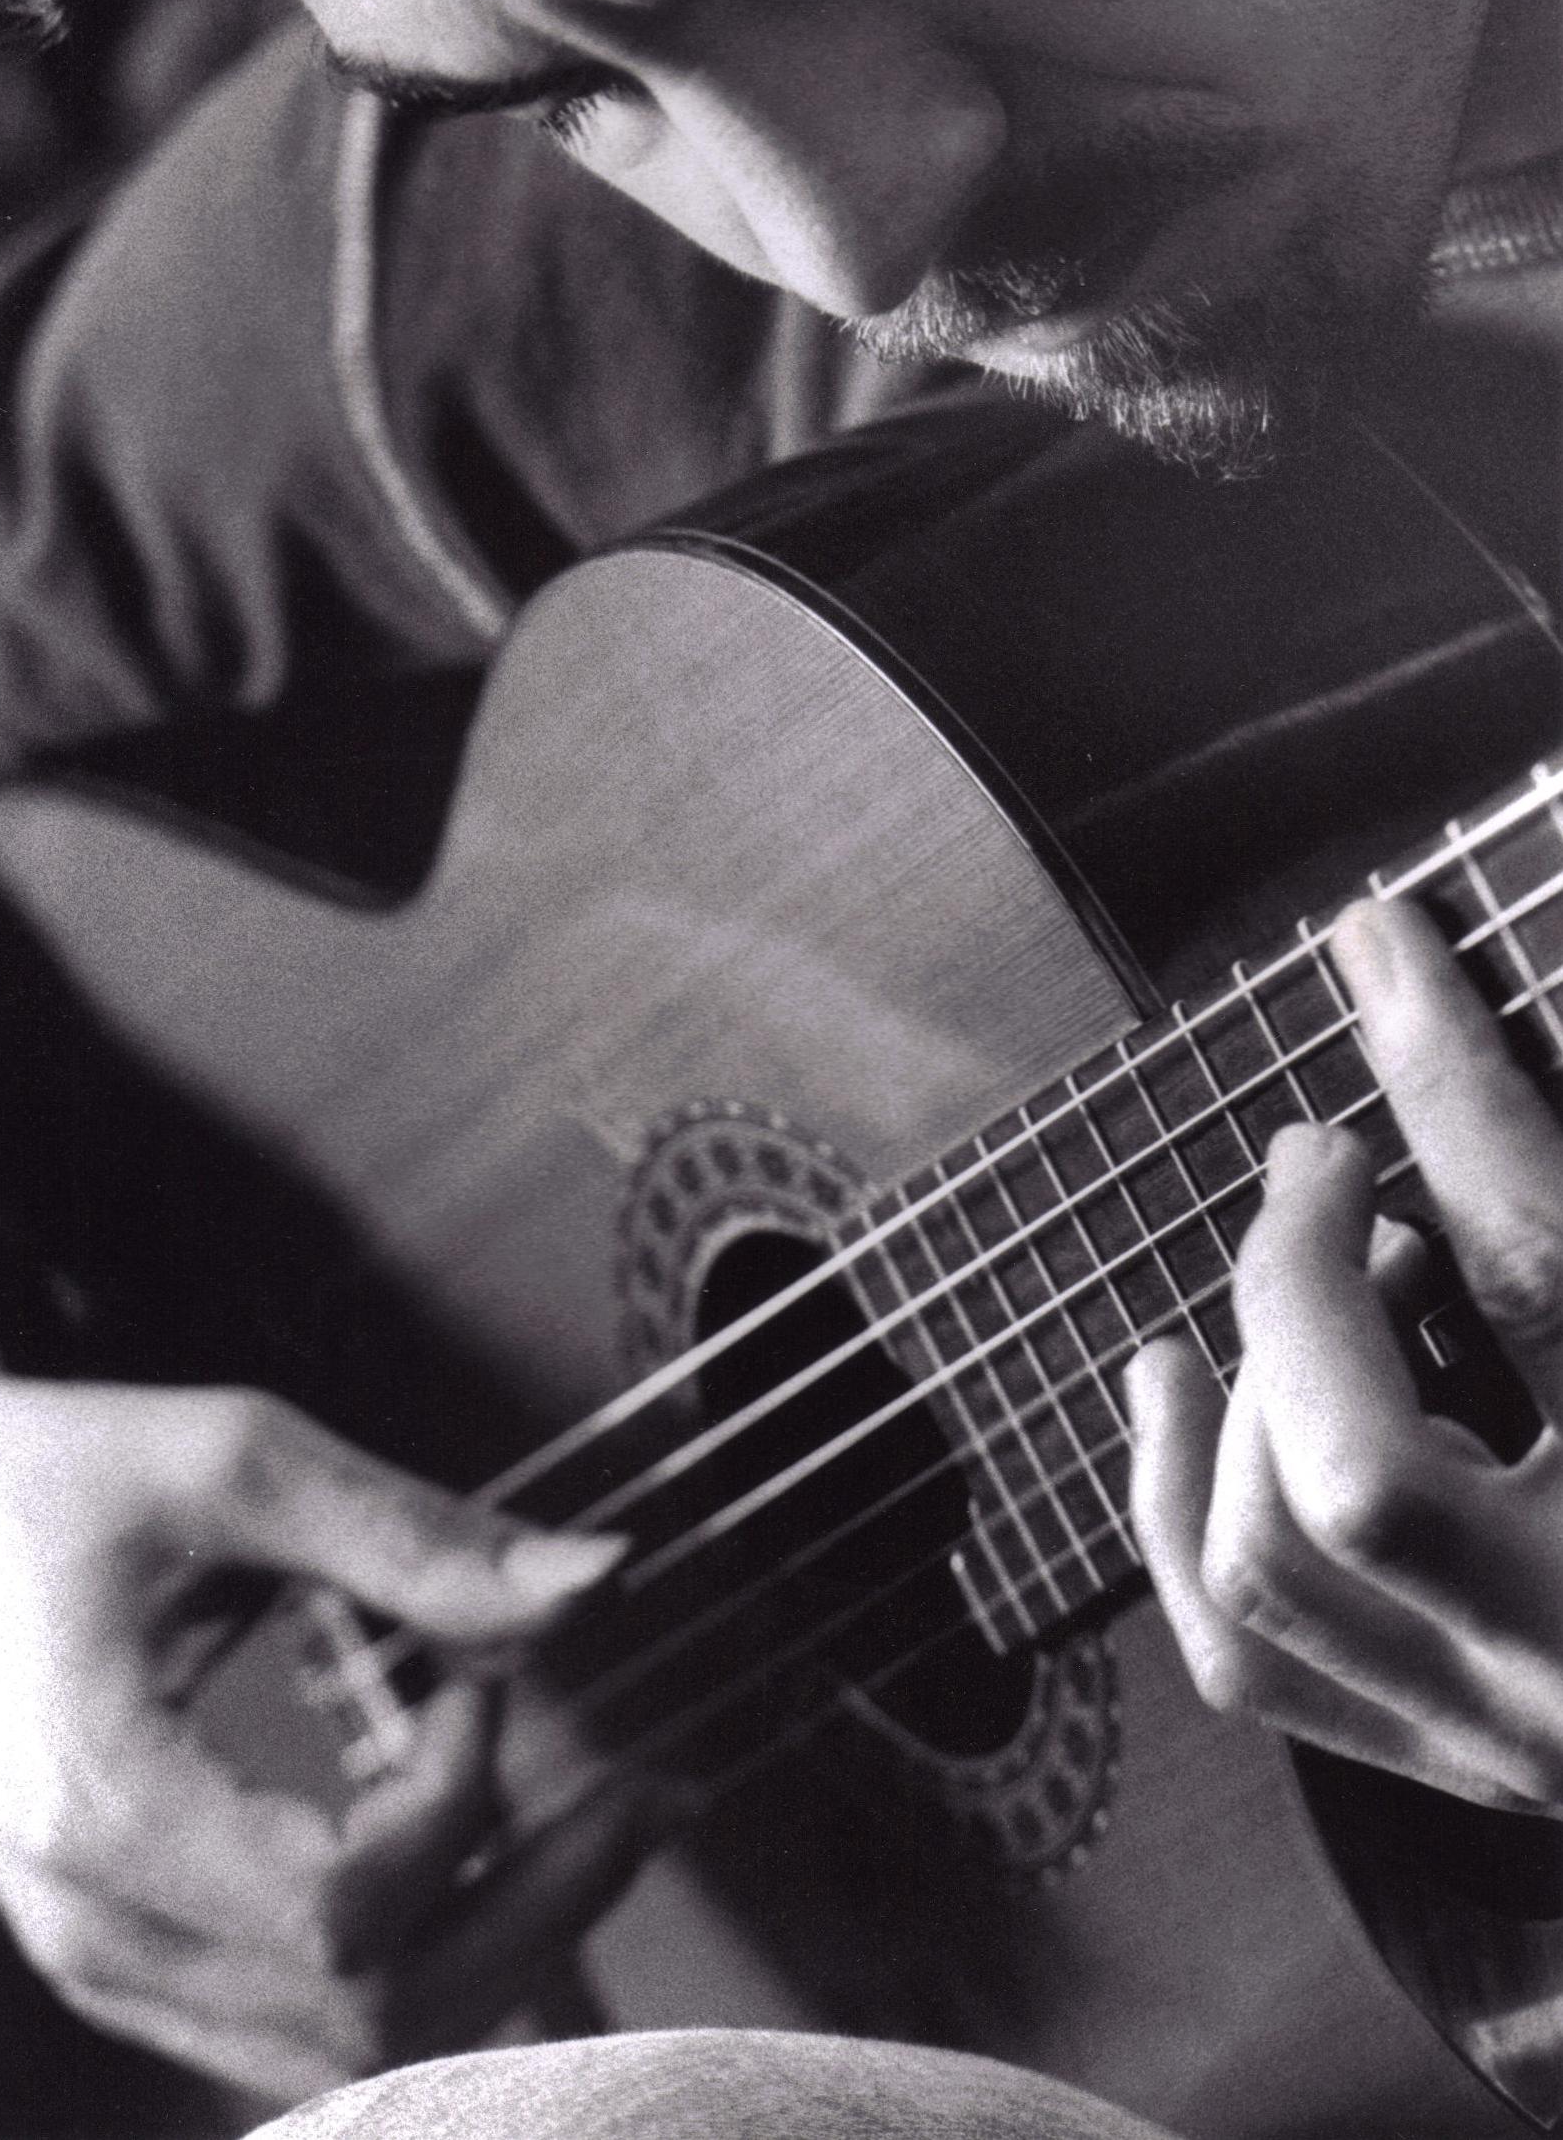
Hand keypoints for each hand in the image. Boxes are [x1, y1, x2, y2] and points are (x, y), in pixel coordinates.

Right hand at [0, 1246, 648, 2098]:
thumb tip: (598, 1579)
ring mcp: (97, 1958)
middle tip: (642, 1790)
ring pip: (337, 2042)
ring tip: (590, 1815)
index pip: (346, 1914)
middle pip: (368, 2012)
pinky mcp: (113, 1952)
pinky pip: (285, 2017)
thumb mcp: (225, 1458)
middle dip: (539, 1908)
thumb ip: (411, 1534)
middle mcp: (93, 1924)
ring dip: (488, 1938)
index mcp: (105, 1807)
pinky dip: (406, 1951)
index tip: (476, 1678)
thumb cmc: (45, 1473)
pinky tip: (471, 1850)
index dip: (458, 1811)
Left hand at [1126, 896, 1562, 1813]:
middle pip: (1364, 1489)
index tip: (1388, 966)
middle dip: (1300, 1285)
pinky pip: (1258, 1656)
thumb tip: (1403, 969)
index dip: (1453, 1095)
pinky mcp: (1464, 1754)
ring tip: (1293, 1270)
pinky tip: (1192, 1386)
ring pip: (1273, 1584)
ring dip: (1239, 1391)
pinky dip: (1192, 1504)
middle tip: (1328, 1162)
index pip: (1542, 1275)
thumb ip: (1538, 1176)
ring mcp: (1520, 1739)